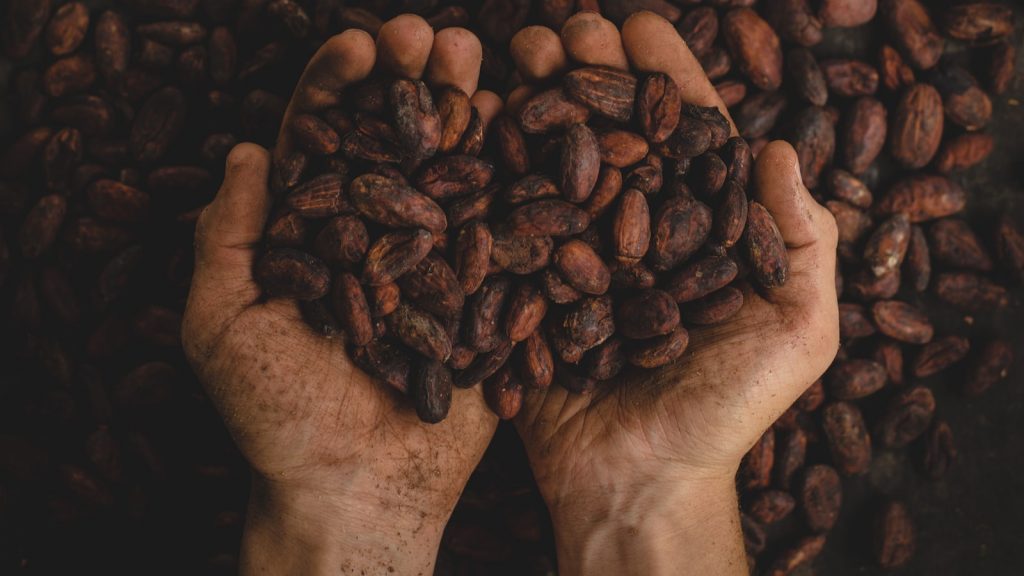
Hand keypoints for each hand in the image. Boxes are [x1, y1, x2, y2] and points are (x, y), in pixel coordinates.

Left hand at [182, 16, 501, 574]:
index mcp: (313, 235)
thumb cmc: (278, 418)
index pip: (323, 141)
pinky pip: (503, 231)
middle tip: (434, 37)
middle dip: (413, 83)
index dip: (339, 87)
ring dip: (466, 112)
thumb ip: (226, 238)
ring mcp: (436, 262)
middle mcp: (378, 237)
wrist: (358, 490)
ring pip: (453, 172)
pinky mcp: (484, 295)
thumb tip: (247, 151)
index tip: (361, 45)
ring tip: (481, 61)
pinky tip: (528, 130)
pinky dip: (516, 180)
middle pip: (396, 141)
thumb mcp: (223, 326)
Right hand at [508, 12, 839, 575]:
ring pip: (555, 163)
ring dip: (535, 103)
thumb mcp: (798, 333)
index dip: (666, 78)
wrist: (638, 483)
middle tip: (564, 29)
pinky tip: (473, 119)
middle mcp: (636, 233)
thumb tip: (781, 146)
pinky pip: (507, 221)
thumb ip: (803, 241)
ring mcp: (577, 258)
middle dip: (589, 74)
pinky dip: (489, 168)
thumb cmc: (726, 412)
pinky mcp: (527, 288)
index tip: (640, 29)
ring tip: (514, 54)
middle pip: (613, 135)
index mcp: (700, 232)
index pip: (685, 137)